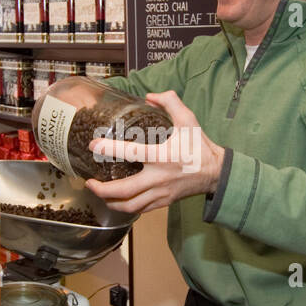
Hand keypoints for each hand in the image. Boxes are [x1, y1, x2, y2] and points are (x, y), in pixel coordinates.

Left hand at [84, 91, 225, 213]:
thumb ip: (171, 102)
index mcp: (162, 157)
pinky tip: (116, 201)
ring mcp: (160, 193)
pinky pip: (140, 209)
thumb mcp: (189, 120)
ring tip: (98, 194)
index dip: (109, 149)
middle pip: (124, 191)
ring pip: (130, 205)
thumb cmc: (200, 147)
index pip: (131, 153)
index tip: (93, 145)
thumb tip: (150, 95)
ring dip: (110, 202)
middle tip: (89, 182)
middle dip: (102, 189)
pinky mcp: (164, 202)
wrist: (216, 173)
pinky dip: (125, 207)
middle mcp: (158, 178)